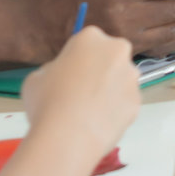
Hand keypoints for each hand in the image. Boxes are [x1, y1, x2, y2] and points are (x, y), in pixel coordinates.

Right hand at [20, 26, 140, 159]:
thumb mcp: (37, 78)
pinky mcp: (137, 102)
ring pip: (120, 81)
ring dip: (109, 92)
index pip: (86, 43)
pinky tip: (97, 125)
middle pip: (109, 57)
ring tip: (88, 114)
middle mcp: (116, 51)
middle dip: (100, 71)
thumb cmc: (47, 102)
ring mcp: (131, 77)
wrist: (68, 138)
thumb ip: (55, 70)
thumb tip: (63, 77)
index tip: (69, 75)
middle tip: (81, 92)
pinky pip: (124, 104)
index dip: (77, 60)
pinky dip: (114, 113)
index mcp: (90, 37)